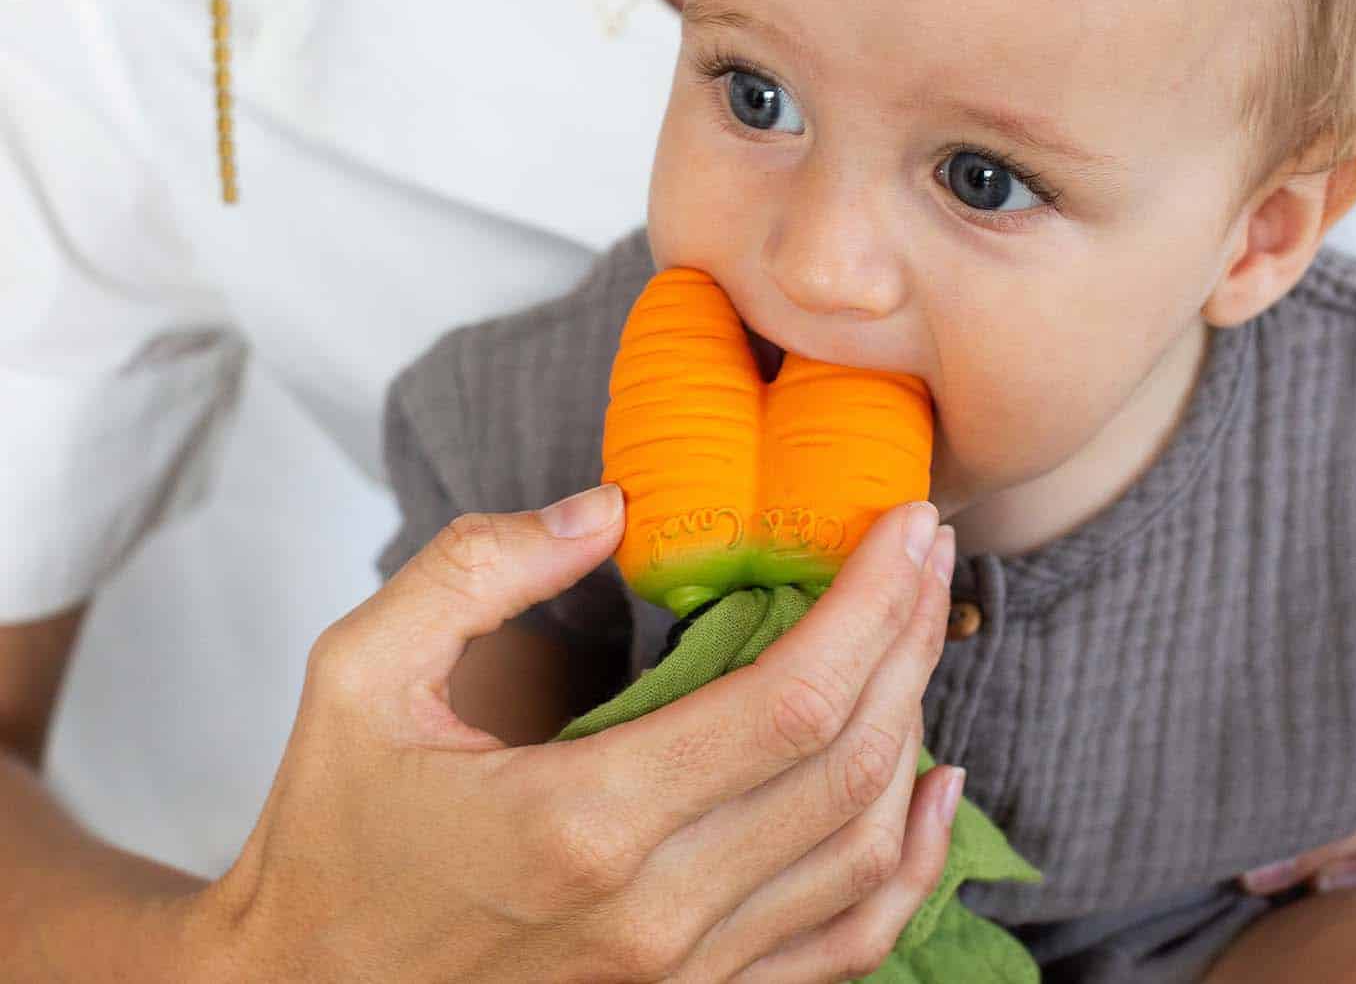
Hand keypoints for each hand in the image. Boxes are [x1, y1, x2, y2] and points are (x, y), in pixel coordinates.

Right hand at [190, 487, 958, 982]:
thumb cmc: (332, 833)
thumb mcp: (360, 671)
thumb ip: (478, 568)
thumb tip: (607, 509)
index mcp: (580, 819)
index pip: (787, 697)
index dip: (869, 603)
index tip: (905, 528)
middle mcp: (654, 912)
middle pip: (846, 763)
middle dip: (910, 639)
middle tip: (932, 552)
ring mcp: (682, 978)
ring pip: (863, 850)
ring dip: (916, 729)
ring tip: (927, 630)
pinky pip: (846, 947)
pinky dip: (909, 865)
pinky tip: (931, 790)